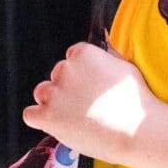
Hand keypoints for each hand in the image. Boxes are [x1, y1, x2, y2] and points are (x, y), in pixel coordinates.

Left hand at [22, 41, 157, 163]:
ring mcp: (54, 93)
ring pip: (42, 93)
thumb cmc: (136, 102)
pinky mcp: (47, 116)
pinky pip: (30, 114)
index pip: (72, 58)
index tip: (93, 87)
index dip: (83, 75)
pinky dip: (40, 119)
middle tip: (90, 106)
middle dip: (69, 89)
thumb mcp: (125, 67)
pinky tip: (56, 124)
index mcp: (82, 54)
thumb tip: (102, 34)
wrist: (138, 133)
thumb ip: (107, 52)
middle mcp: (64, 69)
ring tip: (76, 117)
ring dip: (53, 102)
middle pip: (57, 76)